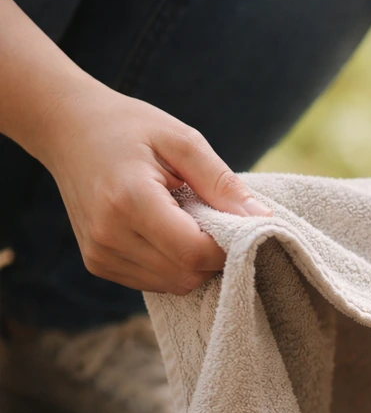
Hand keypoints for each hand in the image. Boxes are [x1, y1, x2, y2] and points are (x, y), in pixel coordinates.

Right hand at [35, 80, 270, 294]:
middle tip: (216, 219)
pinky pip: (154, 282)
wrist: (66, 127)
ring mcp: (99, 253)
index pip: (194, 252)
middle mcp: (109, 235)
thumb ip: (222, 182)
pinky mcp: (97, 263)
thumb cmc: (129, 127)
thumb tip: (262, 219)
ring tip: (188, 221)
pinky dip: (173, 265)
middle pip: (187, 274)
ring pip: (174, 284)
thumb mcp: (182, 140)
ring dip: (194, 262)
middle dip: (214, 255)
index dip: (228, 247)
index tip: (241, 224)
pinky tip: (168, 232)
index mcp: (129, 200)